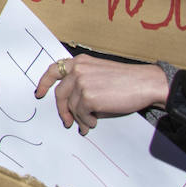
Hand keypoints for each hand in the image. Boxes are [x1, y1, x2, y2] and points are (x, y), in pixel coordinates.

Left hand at [34, 55, 168, 134]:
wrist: (146, 83)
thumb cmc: (127, 80)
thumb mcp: (99, 72)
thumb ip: (83, 80)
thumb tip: (71, 103)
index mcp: (80, 62)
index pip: (54, 70)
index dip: (44, 83)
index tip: (39, 93)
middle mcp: (78, 70)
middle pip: (60, 94)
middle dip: (62, 110)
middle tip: (67, 122)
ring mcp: (82, 83)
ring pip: (71, 106)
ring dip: (78, 119)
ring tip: (87, 124)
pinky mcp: (88, 97)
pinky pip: (81, 114)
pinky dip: (86, 121)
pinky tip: (93, 123)